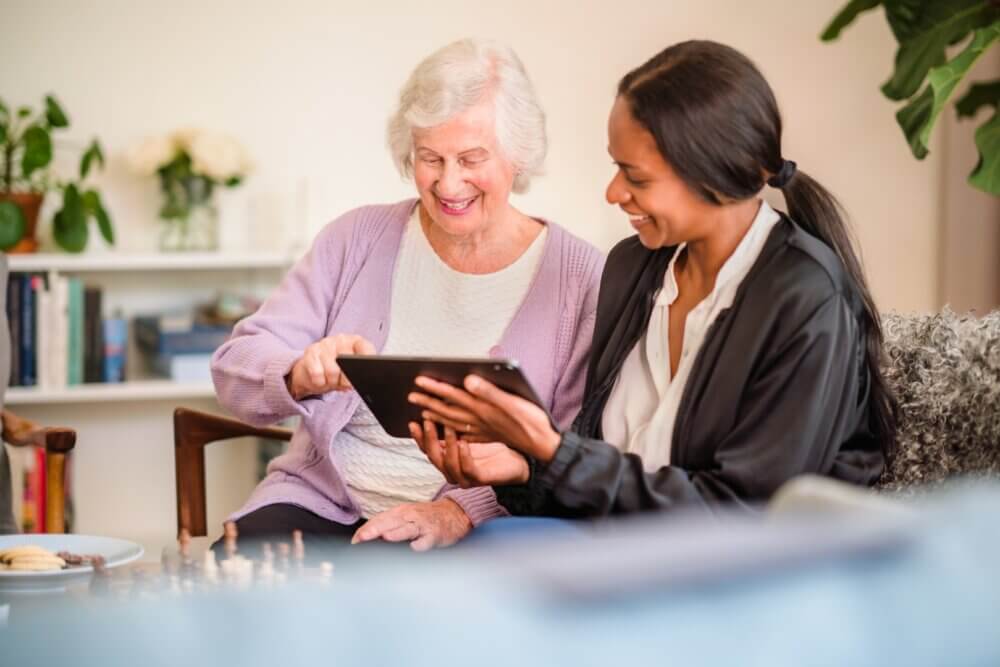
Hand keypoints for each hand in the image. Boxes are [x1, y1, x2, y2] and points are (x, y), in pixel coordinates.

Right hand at [286, 334, 374, 398]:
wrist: (311, 372)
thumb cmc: (336, 372)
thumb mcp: (350, 373)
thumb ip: (358, 373)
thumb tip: (360, 381)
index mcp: (356, 342)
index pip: (366, 348)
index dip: (366, 362)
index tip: (363, 375)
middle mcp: (341, 339)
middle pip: (348, 363)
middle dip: (346, 380)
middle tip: (342, 383)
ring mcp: (325, 343)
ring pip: (332, 371)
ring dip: (331, 382)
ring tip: (330, 380)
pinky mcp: (311, 351)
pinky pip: (317, 373)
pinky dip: (319, 382)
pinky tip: (320, 378)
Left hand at [351, 498, 471, 551]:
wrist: (454, 513)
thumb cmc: (425, 517)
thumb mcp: (406, 516)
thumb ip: (388, 524)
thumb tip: (365, 536)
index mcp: (400, 512)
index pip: (379, 520)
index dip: (365, 530)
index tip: (354, 541)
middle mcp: (410, 516)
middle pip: (389, 522)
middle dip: (374, 530)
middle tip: (360, 540)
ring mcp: (422, 525)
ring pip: (407, 529)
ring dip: (396, 533)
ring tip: (385, 537)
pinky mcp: (434, 535)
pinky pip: (425, 541)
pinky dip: (419, 544)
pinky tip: (414, 547)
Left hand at [408, 375, 560, 462]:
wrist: (544, 446)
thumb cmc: (532, 422)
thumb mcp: (514, 403)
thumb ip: (489, 391)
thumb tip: (468, 380)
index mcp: (483, 409)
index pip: (454, 395)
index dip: (436, 387)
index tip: (419, 380)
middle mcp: (479, 420)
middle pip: (449, 410)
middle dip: (429, 402)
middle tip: (411, 395)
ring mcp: (483, 430)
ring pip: (454, 422)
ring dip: (437, 416)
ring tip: (422, 412)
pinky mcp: (490, 435)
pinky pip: (464, 433)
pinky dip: (452, 429)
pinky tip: (448, 429)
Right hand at [411, 419, 529, 486]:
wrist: (517, 461)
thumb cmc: (492, 445)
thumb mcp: (469, 430)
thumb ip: (453, 422)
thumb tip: (437, 403)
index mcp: (448, 459)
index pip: (427, 449)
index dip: (419, 437)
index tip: (413, 423)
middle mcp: (453, 471)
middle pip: (434, 458)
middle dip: (429, 439)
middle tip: (427, 422)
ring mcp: (466, 477)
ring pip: (449, 465)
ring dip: (447, 446)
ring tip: (449, 428)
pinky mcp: (481, 479)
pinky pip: (468, 470)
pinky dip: (464, 456)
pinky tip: (464, 443)